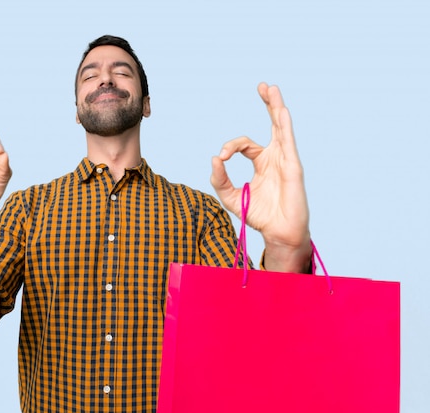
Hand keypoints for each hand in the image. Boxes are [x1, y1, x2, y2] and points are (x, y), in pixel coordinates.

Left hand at [210, 83, 310, 271]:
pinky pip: (288, 143)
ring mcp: (286, 160)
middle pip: (272, 125)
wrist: (277, 232)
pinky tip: (281, 111)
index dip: (230, 146)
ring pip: (282, 128)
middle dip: (268, 104)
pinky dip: (284, 126)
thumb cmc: (259, 215)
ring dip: (276, 107)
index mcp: (262, 162)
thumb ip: (219, 179)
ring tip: (271, 89)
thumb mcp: (231, 197)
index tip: (221, 157)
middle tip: (262, 86)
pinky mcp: (292, 167)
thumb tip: (214, 158)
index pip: (245, 144)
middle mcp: (275, 157)